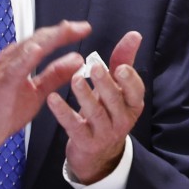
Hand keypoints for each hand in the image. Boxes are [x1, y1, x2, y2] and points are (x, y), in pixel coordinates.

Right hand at [0, 20, 90, 167]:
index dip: (65, 33)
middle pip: (38, 39)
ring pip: (27, 48)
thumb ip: (56, 75)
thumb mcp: (37, 92)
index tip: (84, 29)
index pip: (45, 40)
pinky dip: (26, 57)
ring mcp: (3, 69)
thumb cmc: (3, 111)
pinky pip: (14, 67)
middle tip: (83, 27)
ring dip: (48, 39)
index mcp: (20, 60)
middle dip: (61, 32)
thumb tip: (76, 60)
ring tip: (65, 31)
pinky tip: (38, 50)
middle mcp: (11, 59)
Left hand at [47, 31, 144, 184]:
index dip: (130, 80)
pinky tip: (53, 99)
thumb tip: (134, 35)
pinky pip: (74, 126)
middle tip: (95, 67)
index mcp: (132, 104)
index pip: (136, 92)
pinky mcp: (84, 141)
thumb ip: (124, 60)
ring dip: (85, 96)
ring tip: (75, 79)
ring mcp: (103, 133)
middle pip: (115, 101)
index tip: (120, 67)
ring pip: (96, 114)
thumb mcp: (117, 87)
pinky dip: (63, 112)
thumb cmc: (108, 110)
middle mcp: (121, 120)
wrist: (97, 153)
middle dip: (105, 83)